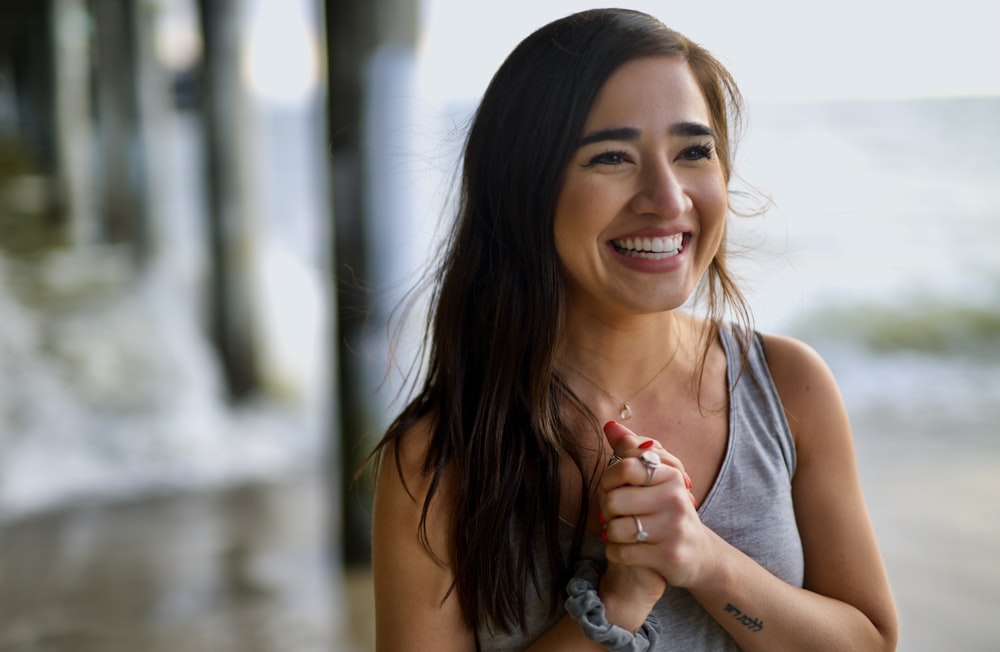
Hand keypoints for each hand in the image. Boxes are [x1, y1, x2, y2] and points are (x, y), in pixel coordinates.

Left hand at [599, 420, 708, 589]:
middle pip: (613, 500)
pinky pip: (620, 552)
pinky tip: (625, 549)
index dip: (608, 479)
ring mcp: (673, 529)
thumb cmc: (667, 509)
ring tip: (621, 532)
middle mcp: (675, 499)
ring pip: (615, 529)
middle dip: (607, 510)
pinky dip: (615, 552)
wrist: (697, 553)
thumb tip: (609, 426)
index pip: (625, 467)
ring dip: (611, 533)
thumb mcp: (655, 477)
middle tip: (616, 515)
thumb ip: (632, 450)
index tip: (612, 487)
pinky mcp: (668, 556)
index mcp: (670, 475)